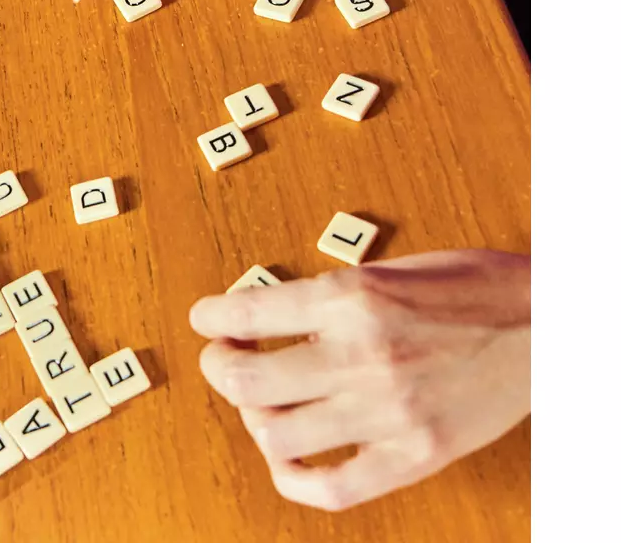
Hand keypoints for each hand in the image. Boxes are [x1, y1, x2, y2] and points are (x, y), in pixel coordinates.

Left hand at [189, 249, 530, 510]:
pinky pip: (331, 486)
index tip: (204, 321)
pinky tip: (286, 458)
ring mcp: (387, 412)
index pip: (247, 314)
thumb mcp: (391, 270)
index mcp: (353, 297)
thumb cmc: (477, 290)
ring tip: (261, 405)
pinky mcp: (413, 455)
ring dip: (253, 419)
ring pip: (276, 433)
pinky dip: (293, 477)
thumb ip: (329, 298)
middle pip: (246, 381)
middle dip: (219, 370)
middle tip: (224, 361)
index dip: (211, 320)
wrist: (553, 327)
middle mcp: (362, 356)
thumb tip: (268, 320)